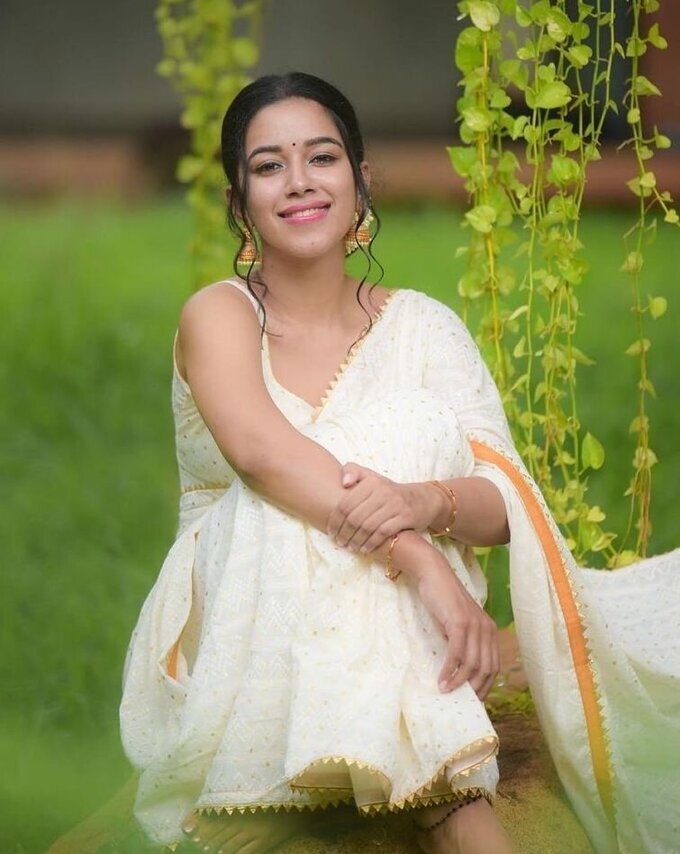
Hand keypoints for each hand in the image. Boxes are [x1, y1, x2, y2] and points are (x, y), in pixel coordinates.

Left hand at [327, 463, 439, 553]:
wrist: (423, 498)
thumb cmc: (390, 491)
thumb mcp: (372, 477)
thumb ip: (354, 472)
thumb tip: (343, 482)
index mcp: (370, 481)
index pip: (345, 503)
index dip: (335, 520)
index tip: (331, 532)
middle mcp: (382, 491)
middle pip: (355, 517)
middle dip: (344, 533)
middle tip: (339, 542)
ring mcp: (395, 504)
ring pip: (367, 526)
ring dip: (355, 540)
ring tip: (350, 547)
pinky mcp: (405, 517)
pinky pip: (382, 533)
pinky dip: (371, 543)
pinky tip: (364, 549)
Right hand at [417, 558, 498, 699]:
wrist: (434, 575)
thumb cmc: (443, 601)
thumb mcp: (458, 624)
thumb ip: (464, 642)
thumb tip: (459, 671)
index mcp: (490, 630)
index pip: (494, 666)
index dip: (485, 685)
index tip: (473, 699)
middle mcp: (487, 628)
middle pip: (486, 668)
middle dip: (474, 688)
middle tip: (460, 700)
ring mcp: (474, 625)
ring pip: (472, 664)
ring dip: (459, 682)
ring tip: (446, 692)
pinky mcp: (459, 622)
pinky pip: (457, 654)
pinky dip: (449, 670)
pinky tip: (442, 680)